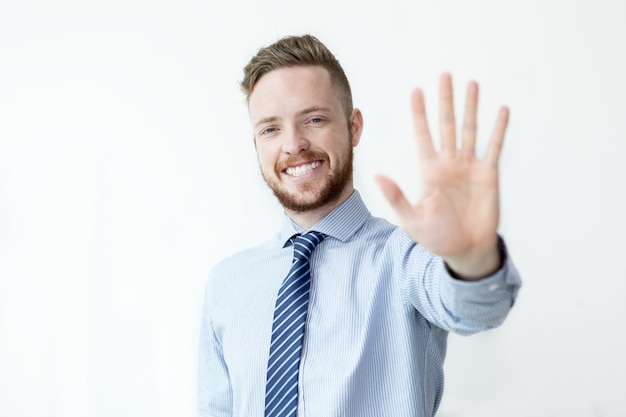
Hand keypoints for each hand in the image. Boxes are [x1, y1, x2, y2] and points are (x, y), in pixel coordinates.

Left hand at [375, 73, 508, 278]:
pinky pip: (494, 147)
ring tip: (472, 83)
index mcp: (429, 170)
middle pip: (446, 124)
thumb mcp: (411, 219)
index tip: (415, 91)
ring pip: (469, 129)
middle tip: (444, 75)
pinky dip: (498, 129)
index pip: (423, 134)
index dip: (419, 113)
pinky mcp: (488, 175)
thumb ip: (396, 196)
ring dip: (471, 107)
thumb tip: (376, 176)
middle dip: (445, 100)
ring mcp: (469, 167)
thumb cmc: (437, 237)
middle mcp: (449, 163)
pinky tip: (501, 110)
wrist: (465, 251)